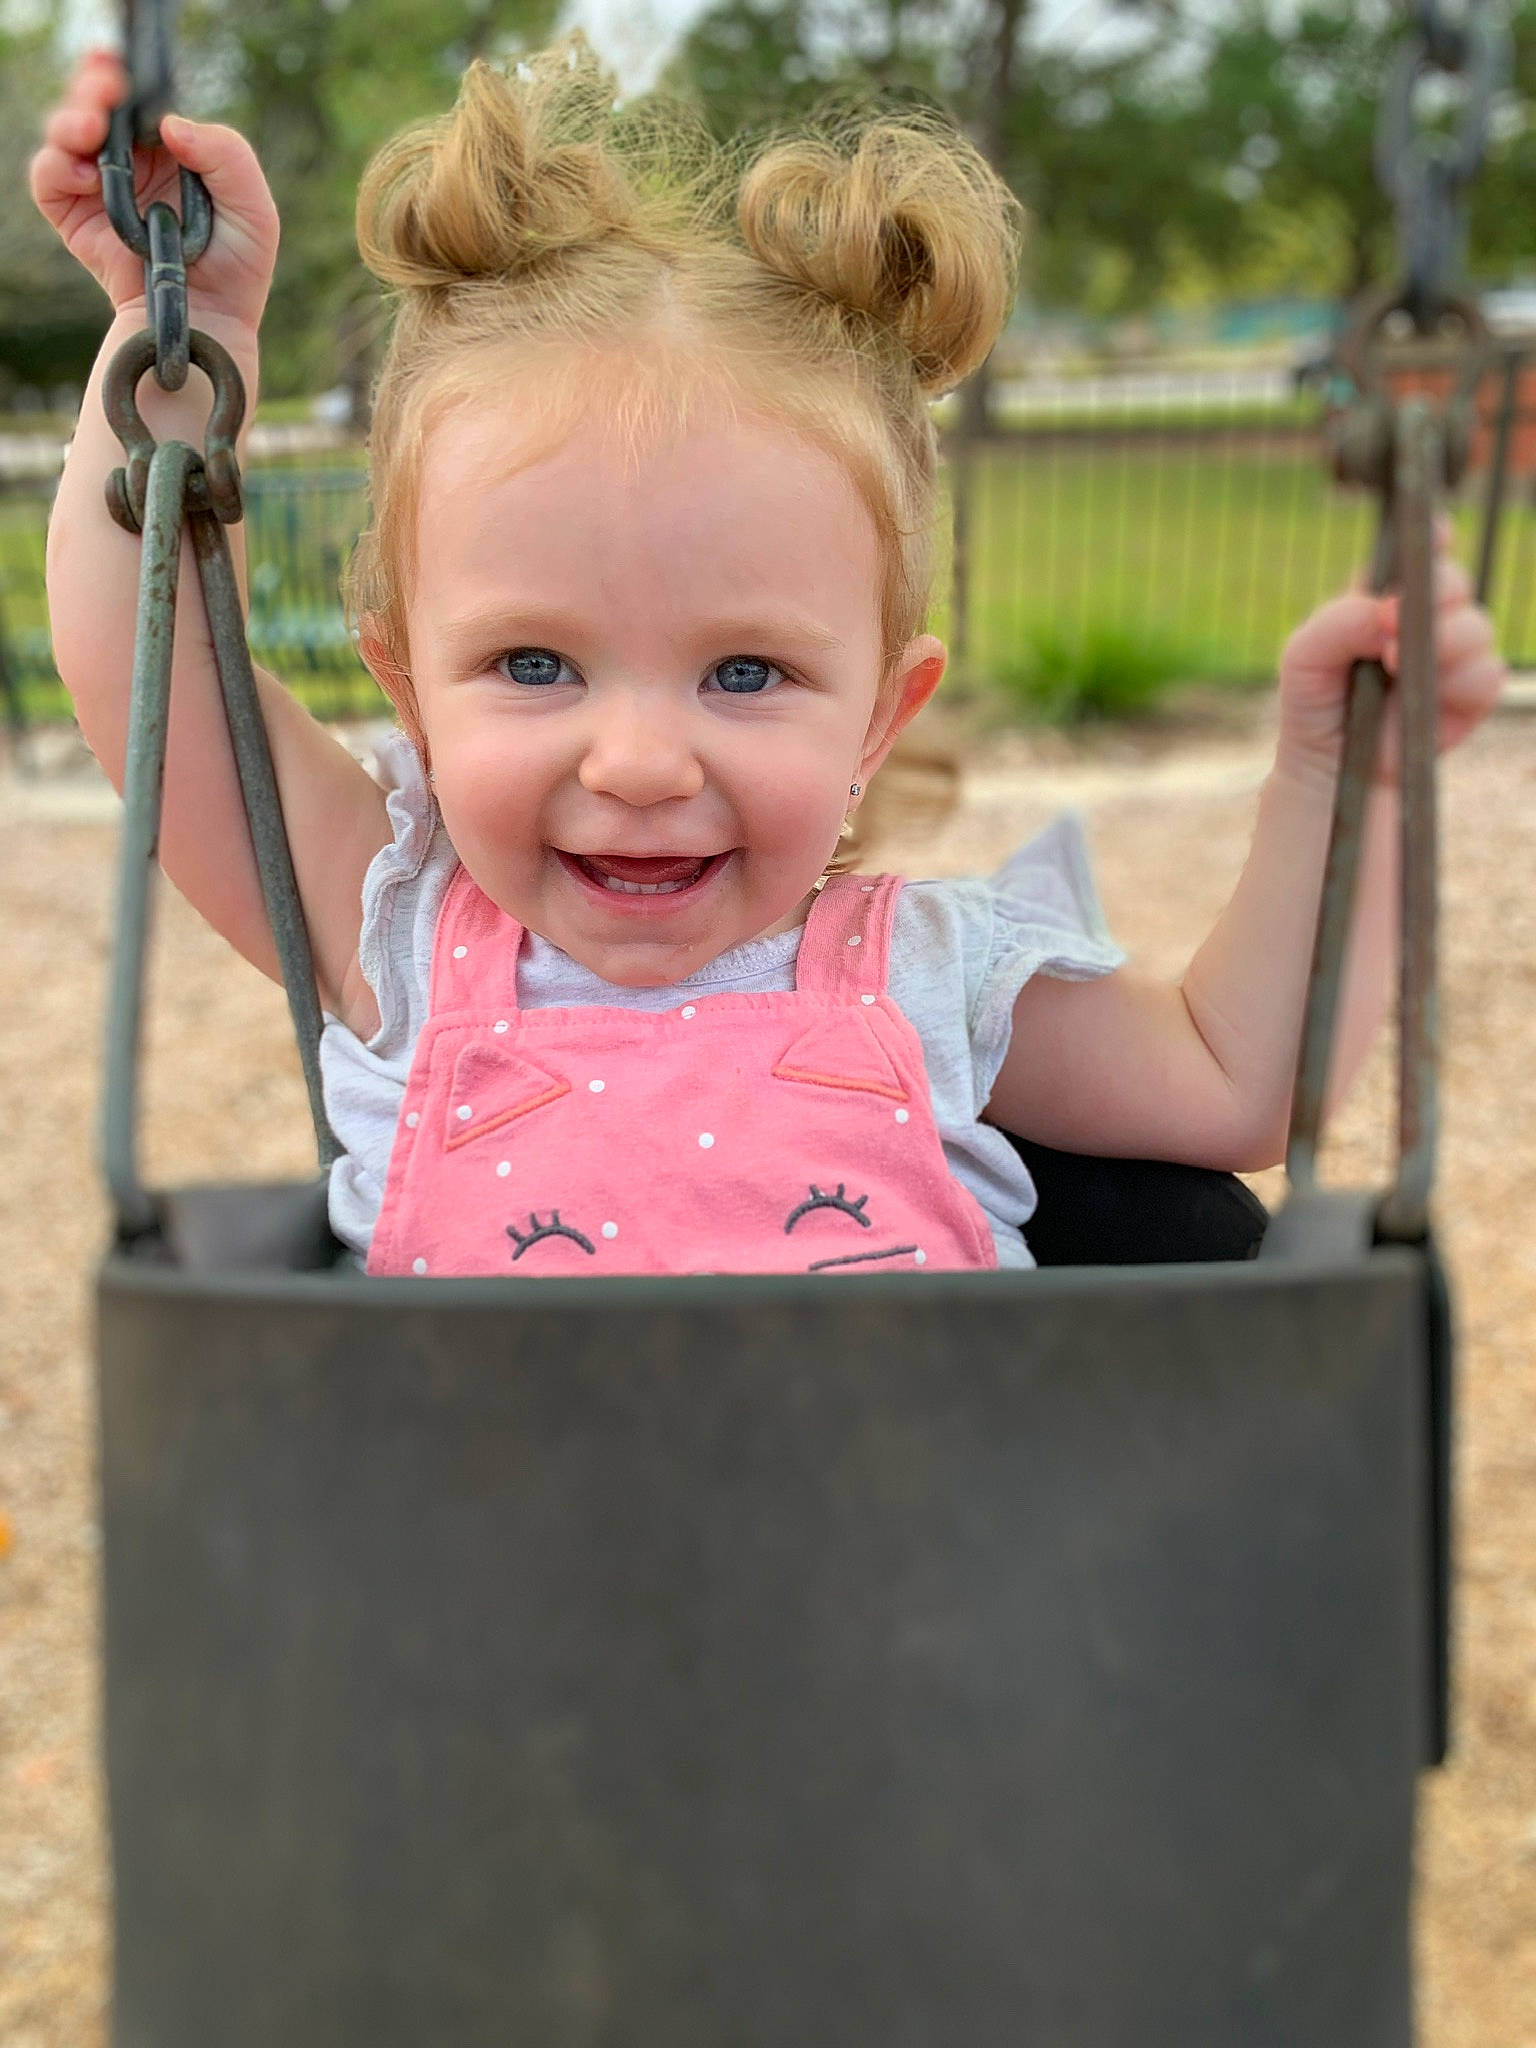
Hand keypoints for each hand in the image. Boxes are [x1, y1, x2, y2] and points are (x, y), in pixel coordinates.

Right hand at [29, 49, 278, 336]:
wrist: (211, 324)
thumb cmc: (237, 269)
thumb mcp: (254, 208)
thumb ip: (228, 157)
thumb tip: (171, 126)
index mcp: (170, 150)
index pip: (138, 98)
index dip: (124, 76)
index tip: (122, 64)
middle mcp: (130, 163)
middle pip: (97, 105)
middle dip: (94, 86)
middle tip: (105, 83)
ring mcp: (100, 189)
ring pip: (66, 133)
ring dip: (71, 120)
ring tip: (90, 129)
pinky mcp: (76, 219)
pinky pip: (49, 179)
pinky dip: (57, 167)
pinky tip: (85, 175)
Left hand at [1277, 534, 1506, 790]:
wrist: (1329, 766)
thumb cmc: (1313, 701)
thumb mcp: (1305, 654)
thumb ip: (1339, 621)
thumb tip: (1389, 610)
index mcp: (1384, 595)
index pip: (1419, 553)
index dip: (1432, 537)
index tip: (1436, 533)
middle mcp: (1424, 619)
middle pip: (1455, 581)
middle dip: (1434, 593)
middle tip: (1391, 620)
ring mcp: (1451, 656)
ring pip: (1477, 626)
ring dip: (1443, 641)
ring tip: (1396, 666)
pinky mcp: (1469, 697)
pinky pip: (1487, 675)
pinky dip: (1459, 682)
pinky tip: (1426, 697)